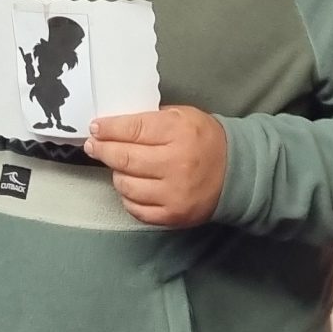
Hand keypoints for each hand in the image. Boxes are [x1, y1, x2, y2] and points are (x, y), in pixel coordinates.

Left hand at [85, 107, 227, 228]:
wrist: (238, 173)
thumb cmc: (206, 140)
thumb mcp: (184, 116)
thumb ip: (152, 119)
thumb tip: (115, 124)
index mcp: (179, 133)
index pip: (133, 129)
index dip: (109, 129)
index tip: (96, 128)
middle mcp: (176, 164)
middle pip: (124, 158)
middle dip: (103, 150)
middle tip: (94, 146)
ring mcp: (173, 193)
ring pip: (125, 185)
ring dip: (117, 174)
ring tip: (120, 166)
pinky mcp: (173, 215)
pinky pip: (135, 209)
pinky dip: (128, 197)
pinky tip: (133, 186)